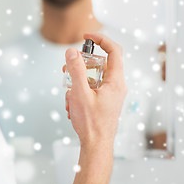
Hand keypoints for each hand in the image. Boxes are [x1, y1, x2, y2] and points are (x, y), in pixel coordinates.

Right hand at [64, 33, 126, 147]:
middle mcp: (115, 86)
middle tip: (67, 71)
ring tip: (69, 98)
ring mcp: (109, 94)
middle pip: (98, 64)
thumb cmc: (91, 123)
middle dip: (80, 67)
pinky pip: (90, 89)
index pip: (114, 51)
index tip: (86, 37)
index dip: (101, 40)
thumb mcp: (80, 93)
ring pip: (91, 78)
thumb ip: (76, 70)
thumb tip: (72, 51)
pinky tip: (72, 105)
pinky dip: (79, 93)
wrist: (96, 145)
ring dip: (76, 84)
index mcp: (115, 81)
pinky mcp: (103, 101)